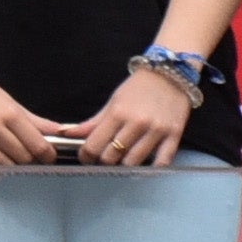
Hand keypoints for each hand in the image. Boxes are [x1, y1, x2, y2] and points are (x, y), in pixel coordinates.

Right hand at [0, 72, 76, 170]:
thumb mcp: (12, 103)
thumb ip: (37, 121)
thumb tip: (62, 132)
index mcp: (9, 115)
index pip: (38, 146)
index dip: (48, 155)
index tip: (47, 156)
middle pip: (23, 158)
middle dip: (31, 160)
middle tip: (29, 157)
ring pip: (5, 166)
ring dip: (13, 166)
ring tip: (12, 158)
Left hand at [73, 66, 195, 169]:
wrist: (170, 75)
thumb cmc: (138, 88)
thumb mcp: (112, 102)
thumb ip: (92, 122)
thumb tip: (67, 133)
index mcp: (117, 113)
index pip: (94, 145)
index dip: (86, 155)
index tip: (86, 157)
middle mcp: (137, 123)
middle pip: (112, 157)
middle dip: (104, 160)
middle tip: (104, 157)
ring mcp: (156, 131)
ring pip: (133, 162)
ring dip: (125, 165)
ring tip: (123, 158)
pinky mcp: (174, 136)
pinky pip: (161, 161)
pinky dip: (151, 167)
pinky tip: (145, 164)